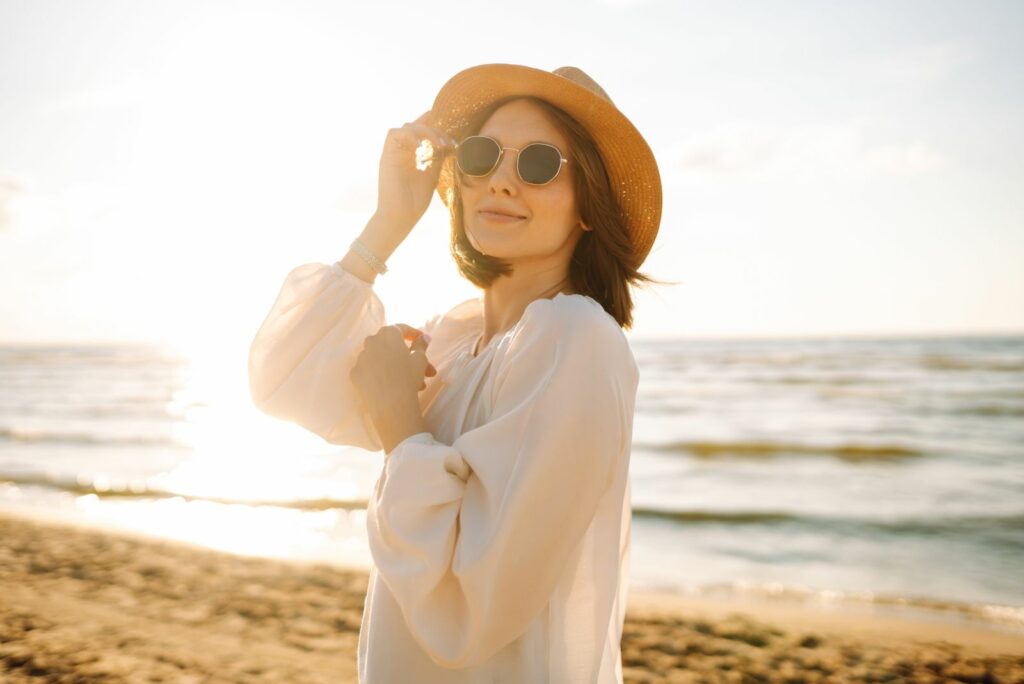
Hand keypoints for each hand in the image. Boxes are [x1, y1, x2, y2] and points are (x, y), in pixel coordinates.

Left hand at [351, 324, 436, 412]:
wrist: (390, 404)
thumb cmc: (408, 376)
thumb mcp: (420, 359)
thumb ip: (421, 345)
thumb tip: (424, 337)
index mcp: (387, 333)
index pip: (402, 328)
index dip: (414, 334)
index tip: (423, 341)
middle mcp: (371, 341)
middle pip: (392, 347)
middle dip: (409, 357)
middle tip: (425, 370)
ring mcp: (361, 358)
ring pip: (382, 360)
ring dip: (398, 368)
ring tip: (416, 384)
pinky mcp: (355, 374)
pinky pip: (372, 371)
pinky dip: (382, 375)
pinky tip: (395, 386)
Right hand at [375, 110, 455, 234]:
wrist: (402, 216)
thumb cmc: (416, 200)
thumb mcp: (433, 173)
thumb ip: (438, 157)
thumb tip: (449, 143)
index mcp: (413, 153)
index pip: (422, 130)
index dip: (436, 127)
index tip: (452, 140)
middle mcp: (402, 150)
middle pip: (417, 126)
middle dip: (435, 131)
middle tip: (447, 144)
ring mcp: (393, 152)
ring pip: (407, 127)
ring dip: (425, 132)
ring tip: (438, 146)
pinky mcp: (386, 156)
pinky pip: (394, 134)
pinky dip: (409, 135)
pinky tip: (421, 146)